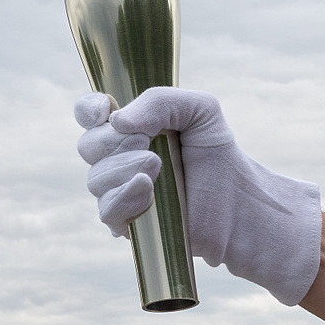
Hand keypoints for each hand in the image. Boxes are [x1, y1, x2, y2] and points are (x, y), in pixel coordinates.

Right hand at [77, 87, 322, 305]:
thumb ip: (160, 101)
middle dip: (114, 142)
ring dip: (124, 170)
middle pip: (87, 146)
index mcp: (128, 127)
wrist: (237, 202)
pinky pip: (106, 210)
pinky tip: (148, 190)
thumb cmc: (217, 154)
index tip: (105, 112)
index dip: (88, 110)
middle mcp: (116, 158)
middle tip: (150, 144)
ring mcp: (118, 192)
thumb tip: (117, 121)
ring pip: (94, 179)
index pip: (88, 113)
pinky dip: (124, 196)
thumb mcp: (200, 109)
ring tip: (158, 168)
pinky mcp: (126, 223)